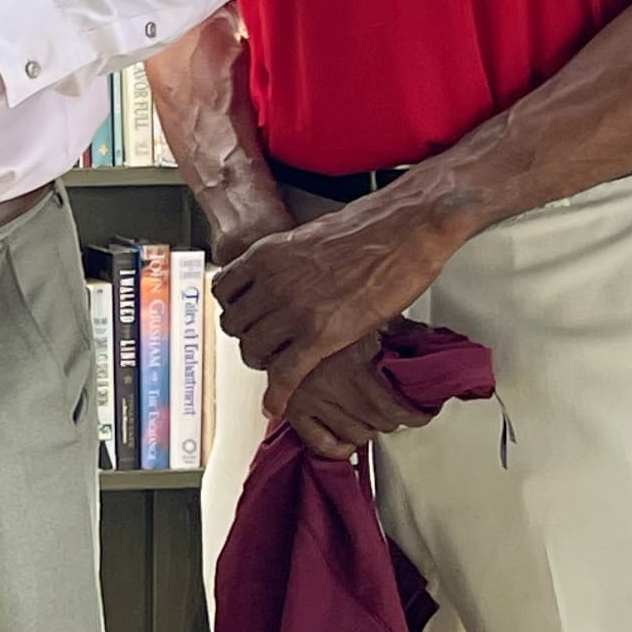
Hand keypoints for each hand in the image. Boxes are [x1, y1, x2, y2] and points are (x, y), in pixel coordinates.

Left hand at [215, 194, 458, 411]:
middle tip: (263, 343)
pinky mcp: (322, 335)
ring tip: (275, 368)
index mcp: (267, 255)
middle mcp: (273, 283)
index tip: (243, 317)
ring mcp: (295, 311)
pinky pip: (284, 374)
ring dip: (263, 364)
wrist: (407, 228)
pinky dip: (277, 395)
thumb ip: (286, 261)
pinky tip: (275, 404)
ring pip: (255, 352)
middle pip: (237, 326)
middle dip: (248, 337)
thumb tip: (282, 276)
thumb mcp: (309, 236)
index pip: (224, 291)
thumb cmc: (371, 227)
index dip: (234, 309)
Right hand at [271, 327, 422, 459]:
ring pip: (356, 434)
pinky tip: (349, 437)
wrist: (285, 312)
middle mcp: (331, 384)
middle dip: (395, 419)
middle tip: (400, 411)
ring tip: (374, 418)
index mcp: (354, 362)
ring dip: (370, 429)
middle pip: (379, 422)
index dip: (415, 415)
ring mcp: (310, 399)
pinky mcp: (293, 409)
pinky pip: (322, 444)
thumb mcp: (371, 316)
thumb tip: (430, 342)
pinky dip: (340, 447)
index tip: (422, 413)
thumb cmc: (329, 313)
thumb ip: (402, 332)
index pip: (395, 407)